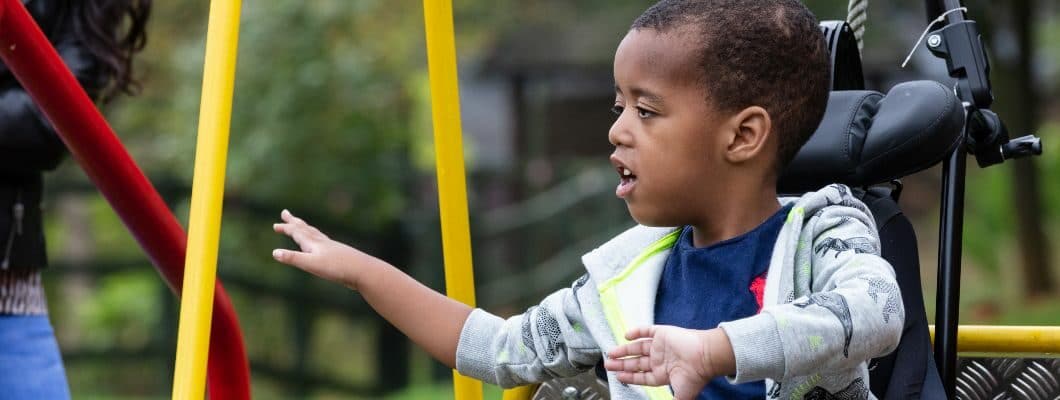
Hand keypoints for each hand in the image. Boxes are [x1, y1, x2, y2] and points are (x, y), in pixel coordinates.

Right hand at [272, 209, 380, 288]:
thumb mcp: (312, 265)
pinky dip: (317, 240)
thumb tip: (274, 253)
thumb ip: (293, 258)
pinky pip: (323, 243)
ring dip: (305, 228)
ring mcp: (331, 247)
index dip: (286, 228)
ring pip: (315, 234)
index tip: (276, 225)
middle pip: (305, 228)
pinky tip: (321, 245)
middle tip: (285, 213)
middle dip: (293, 222)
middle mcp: (322, 242)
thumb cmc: (337, 268)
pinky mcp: (338, 255)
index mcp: (314, 243)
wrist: (363, 271)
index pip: (297, 232)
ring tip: (301, 225)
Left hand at [603, 326, 734, 399]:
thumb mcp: (681, 396)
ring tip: (611, 352)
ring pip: (638, 347)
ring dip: (624, 350)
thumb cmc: (695, 376)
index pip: (641, 376)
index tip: (618, 376)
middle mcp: (660, 360)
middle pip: (636, 362)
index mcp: (663, 374)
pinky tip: (626, 335)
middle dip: (622, 363)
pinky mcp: (663, 333)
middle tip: (608, 364)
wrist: (705, 356)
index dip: (629, 376)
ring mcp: (661, 346)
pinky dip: (636, 331)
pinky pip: (647, 330)